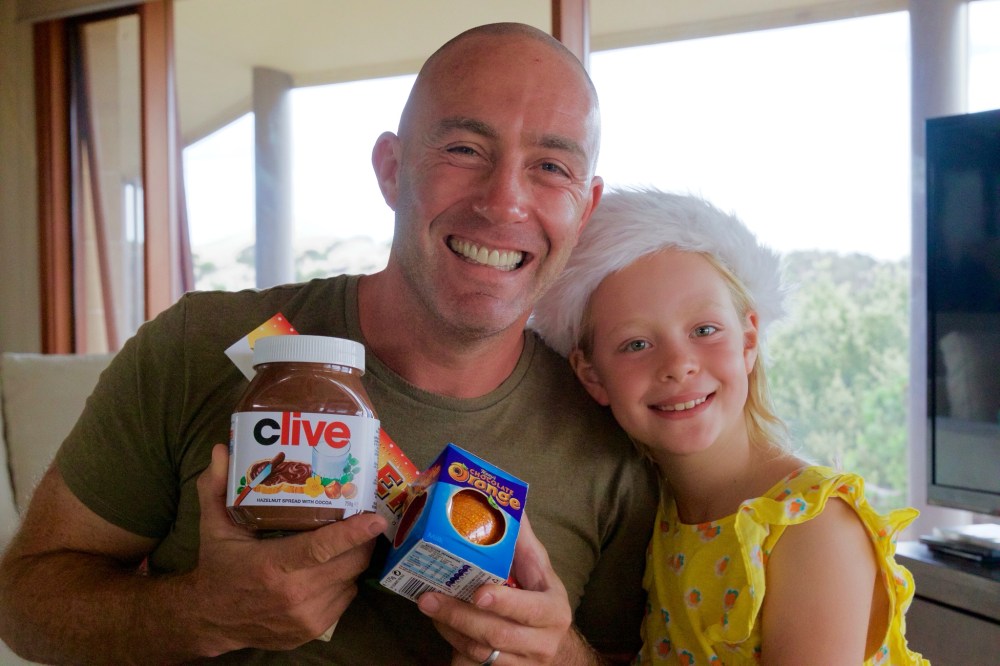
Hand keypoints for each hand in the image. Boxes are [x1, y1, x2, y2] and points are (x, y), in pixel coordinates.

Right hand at [186, 444, 385, 651]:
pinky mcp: (312, 631)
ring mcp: (306, 617)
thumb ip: (217, 487)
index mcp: (272, 566)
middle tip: (365, 519)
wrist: (210, 620)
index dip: (353, 532)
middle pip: (348, 563)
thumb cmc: (219, 567)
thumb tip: (222, 450)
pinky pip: (345, 599)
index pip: (321, 548)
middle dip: (363, 540)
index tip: (376, 518)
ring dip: (354, 560)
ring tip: (350, 540)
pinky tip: (333, 567)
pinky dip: (344, 581)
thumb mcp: (215, 526)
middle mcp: (293, 595)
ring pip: (351, 580)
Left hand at [417, 513, 593, 664]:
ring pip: (480, 653)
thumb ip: (524, 542)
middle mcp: (542, 642)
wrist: (558, 651)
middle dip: (459, 616)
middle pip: (496, 634)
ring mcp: (522, 664)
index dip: (503, 603)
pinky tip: (440, 626)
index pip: (528, 610)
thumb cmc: (543, 600)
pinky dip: (453, 647)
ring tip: (428, 606)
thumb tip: (511, 504)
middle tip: (429, 598)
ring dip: (450, 629)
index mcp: (553, 612)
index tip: (478, 593)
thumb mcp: (541, 571)